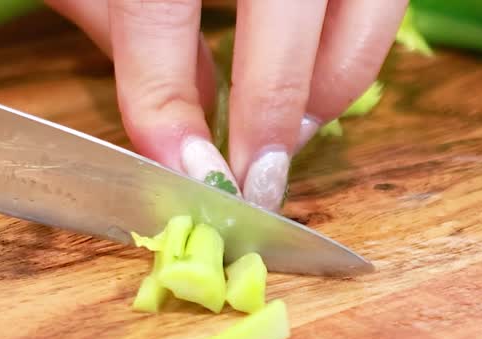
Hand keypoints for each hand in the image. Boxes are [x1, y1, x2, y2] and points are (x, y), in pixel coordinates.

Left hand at [46, 0, 407, 210]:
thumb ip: (123, 29)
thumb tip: (179, 125)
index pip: (159, 4)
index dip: (168, 97)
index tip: (185, 171)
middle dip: (274, 101)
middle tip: (252, 178)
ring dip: (333, 78)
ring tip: (283, 133)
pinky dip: (357, 44)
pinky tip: (314, 83)